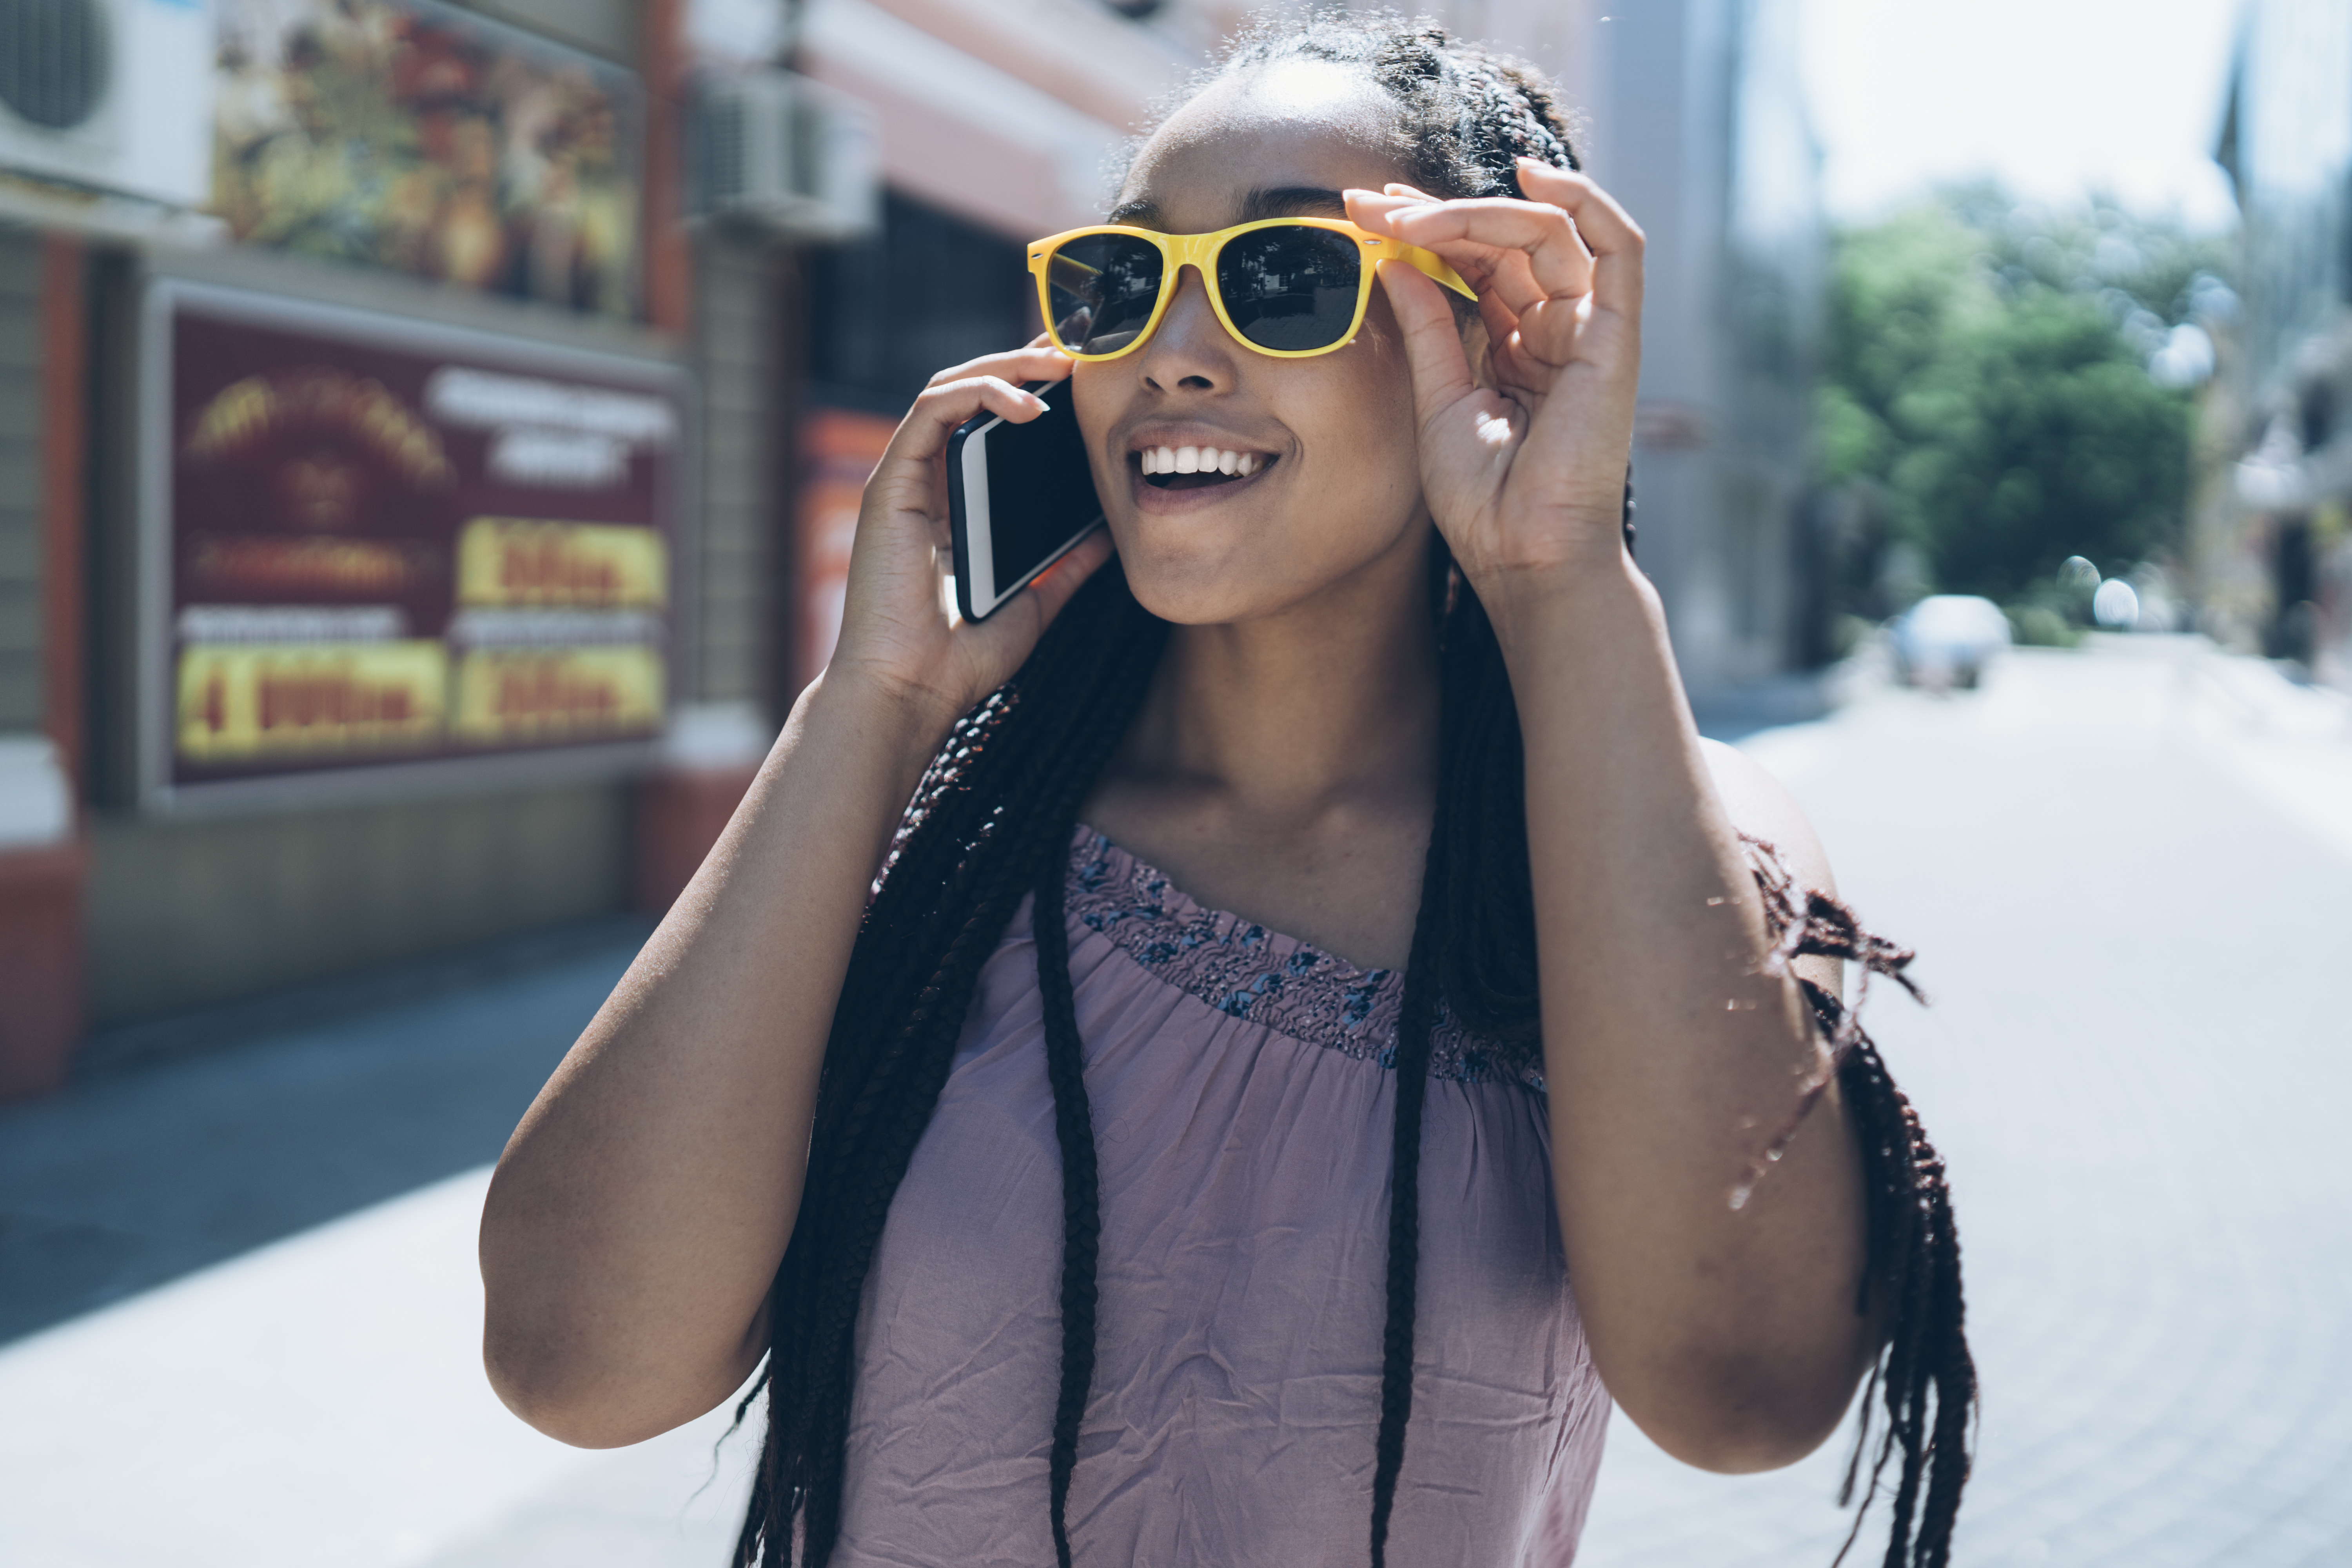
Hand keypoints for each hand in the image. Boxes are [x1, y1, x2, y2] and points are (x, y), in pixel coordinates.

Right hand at [824, 337, 1114, 724]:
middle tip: (1076, 351)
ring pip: (948, 389)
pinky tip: (1026, 403)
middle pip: (970, 397)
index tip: (1085, 385)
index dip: (1033, 394)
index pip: (990, 429)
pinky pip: (929, 410)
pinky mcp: (890, 483)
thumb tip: (1112, 533)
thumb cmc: (962, 660)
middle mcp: (926, 486)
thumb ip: (1068, 566)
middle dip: (1023, 363)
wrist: (913, 692)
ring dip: (1005, 365)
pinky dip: (978, 393)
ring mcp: (904, 480)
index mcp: (955, 509)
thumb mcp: (1036, 602)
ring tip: (1058, 363)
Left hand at [1344, 161, 1643, 598]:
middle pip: (1505, 240)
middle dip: (1436, 213)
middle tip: (1370, 205)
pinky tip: (1532, 173)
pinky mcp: (1616, 334)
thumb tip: (1395, 259)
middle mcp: (1555, 329)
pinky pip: (1618, 246)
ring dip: (1476, 211)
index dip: (1423, 231)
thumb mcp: (1438, 398)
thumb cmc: (1483, 499)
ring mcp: (1588, 328)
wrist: (1523, 554)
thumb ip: (1427, 327)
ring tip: (1410, 213)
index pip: (1476, 263)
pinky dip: (1585, 199)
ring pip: (1548, 231)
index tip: (1362, 216)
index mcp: (1515, 346)